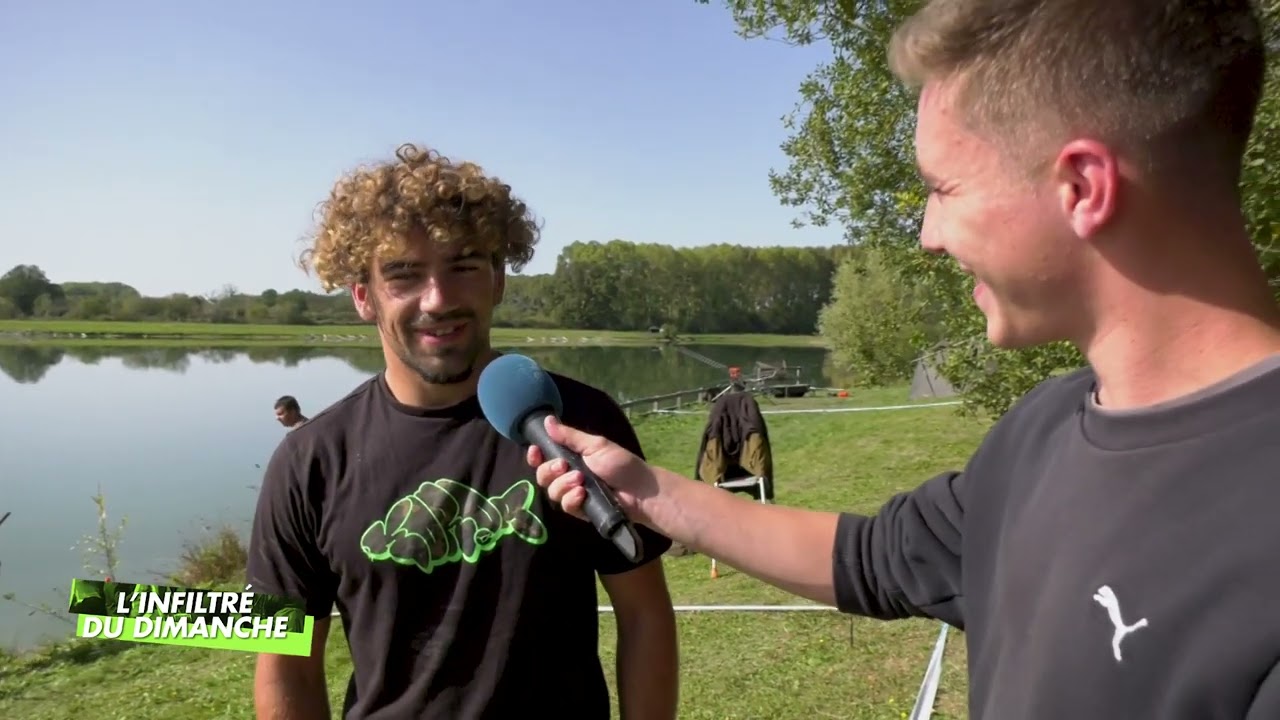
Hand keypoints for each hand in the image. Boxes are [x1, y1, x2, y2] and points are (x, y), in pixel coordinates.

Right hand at [525, 416, 655, 523]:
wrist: (640, 490)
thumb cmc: (621, 464)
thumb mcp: (595, 445)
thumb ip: (570, 436)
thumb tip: (547, 420)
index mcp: (571, 458)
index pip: (544, 458)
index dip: (536, 456)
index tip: (536, 451)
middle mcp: (568, 476)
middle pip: (542, 476)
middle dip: (549, 470)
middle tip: (563, 466)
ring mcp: (573, 494)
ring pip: (552, 492)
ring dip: (563, 484)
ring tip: (581, 481)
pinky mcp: (580, 510)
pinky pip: (565, 506)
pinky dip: (571, 499)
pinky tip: (582, 494)